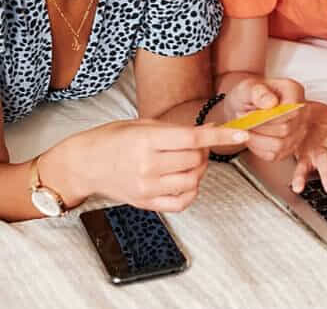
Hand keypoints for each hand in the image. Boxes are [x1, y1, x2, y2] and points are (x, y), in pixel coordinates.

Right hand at [80, 119, 248, 211]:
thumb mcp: (143, 124)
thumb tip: (210, 131)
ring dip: (198, 170)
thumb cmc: (113, 138)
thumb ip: (177, 130)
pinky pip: (181, 202)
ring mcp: (146, 188)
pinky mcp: (146, 203)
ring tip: (187, 161)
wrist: (85, 163)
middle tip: (195, 145)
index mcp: (146, 141)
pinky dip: (191, 191)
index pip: (192, 140)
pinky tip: (184, 179)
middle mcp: (147, 166)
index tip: (240, 134)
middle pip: (195, 161)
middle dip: (203, 151)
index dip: (219, 137)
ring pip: (192, 181)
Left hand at [224, 77, 306, 161]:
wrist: (245, 105)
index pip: (291, 110)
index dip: (270, 116)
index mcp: (294, 91)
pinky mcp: (289, 146)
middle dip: (260, 128)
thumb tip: (270, 102)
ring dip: (257, 139)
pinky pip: (275, 155)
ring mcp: (298, 130)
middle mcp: (301, 111)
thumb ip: (258, 93)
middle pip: (286, 129)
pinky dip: (258, 148)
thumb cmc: (248, 95)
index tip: (250, 114)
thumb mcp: (247, 88)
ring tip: (246, 128)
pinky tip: (252, 137)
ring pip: (280, 145)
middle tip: (244, 121)